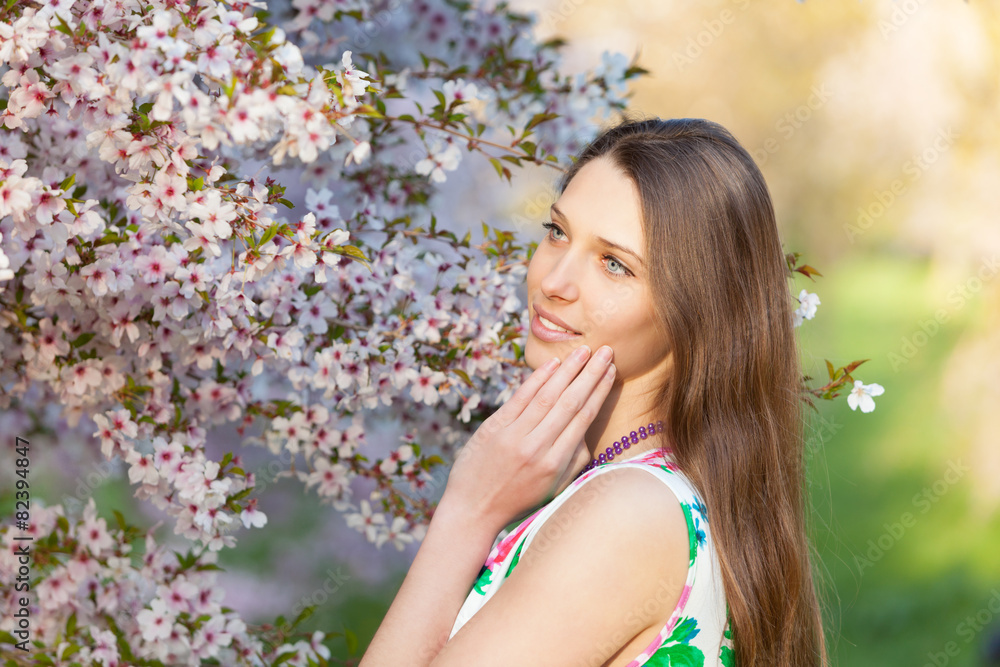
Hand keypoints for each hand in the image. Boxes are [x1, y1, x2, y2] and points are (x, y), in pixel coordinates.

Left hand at [439, 344, 615, 534]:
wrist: (472, 510)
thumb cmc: (517, 500)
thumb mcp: (554, 489)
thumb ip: (574, 459)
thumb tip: (587, 428)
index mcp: (556, 464)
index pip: (584, 419)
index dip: (599, 392)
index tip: (612, 371)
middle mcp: (537, 449)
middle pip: (570, 403)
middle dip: (590, 374)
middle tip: (606, 351)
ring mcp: (514, 437)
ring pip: (547, 396)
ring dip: (568, 370)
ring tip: (583, 350)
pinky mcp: (494, 428)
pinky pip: (520, 398)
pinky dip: (537, 379)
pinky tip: (553, 364)